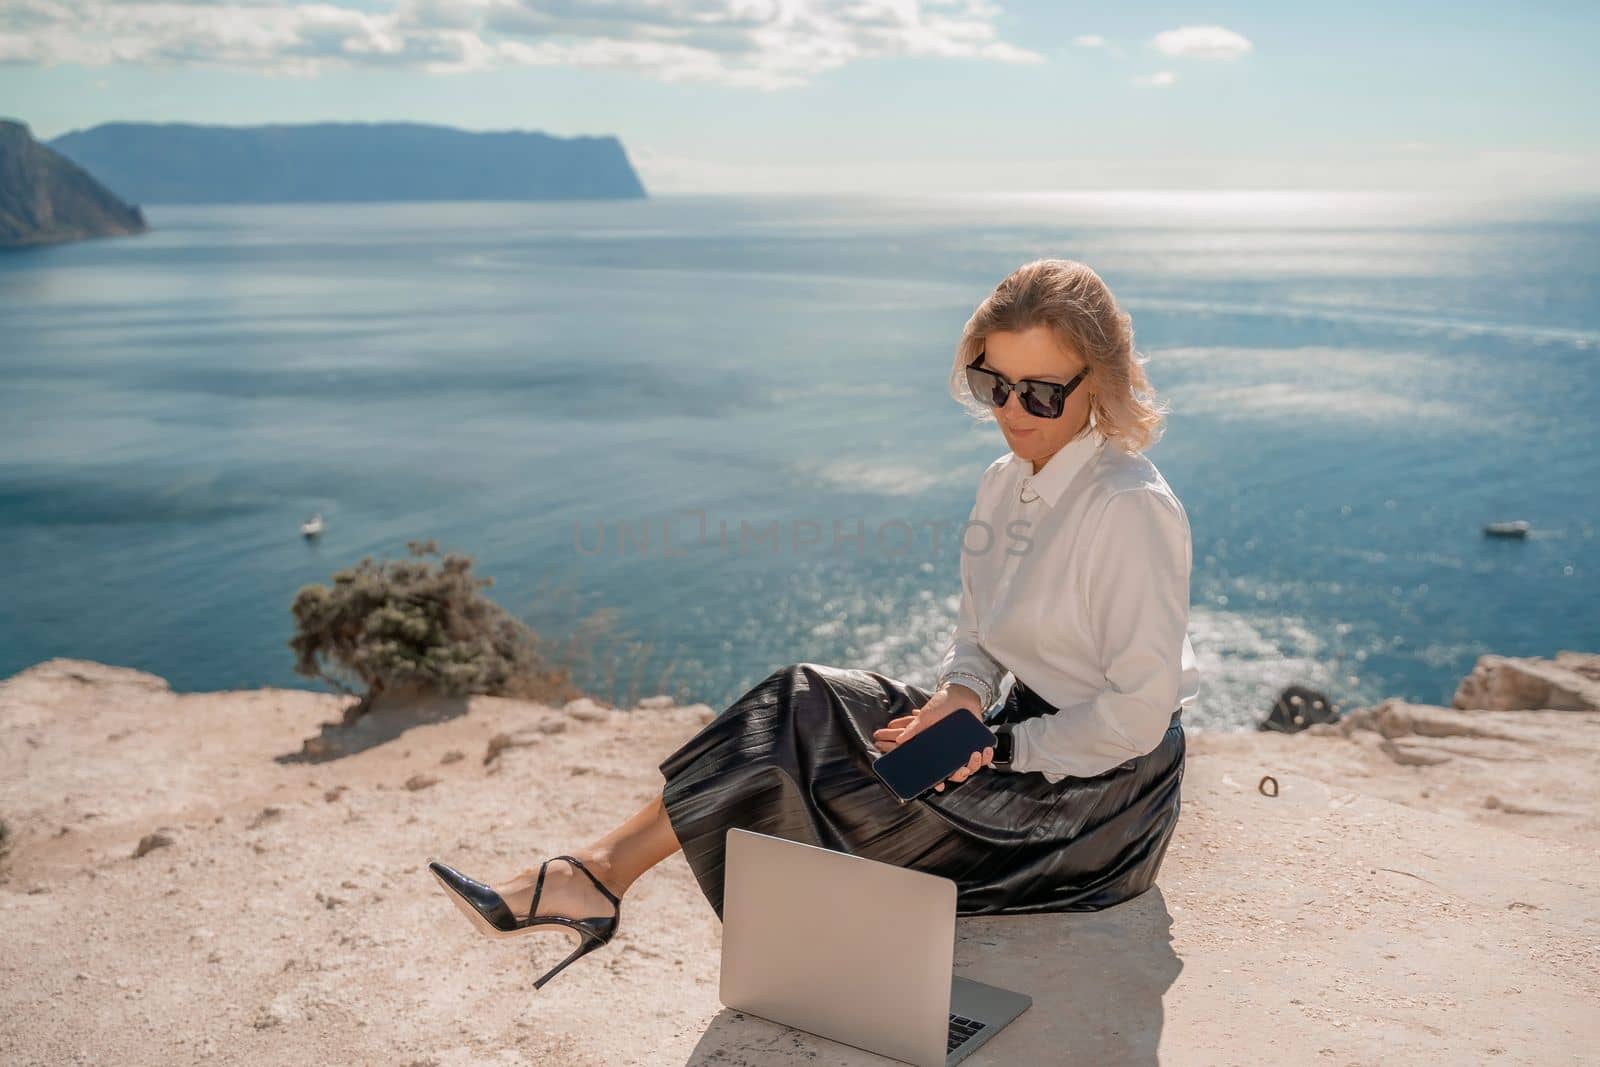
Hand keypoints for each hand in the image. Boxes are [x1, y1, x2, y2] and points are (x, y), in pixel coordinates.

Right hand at [871, 686, 995, 792]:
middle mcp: (952, 753)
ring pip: (971, 767)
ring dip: (974, 765)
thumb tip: (900, 739)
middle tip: (961, 770)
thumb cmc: (940, 705)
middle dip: (959, 775)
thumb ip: (913, 728)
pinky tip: (985, 750)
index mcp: (938, 751)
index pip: (938, 771)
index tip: (939, 787)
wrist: (959, 693)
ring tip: (974, 754)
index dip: (938, 782)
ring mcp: (965, 749)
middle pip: (956, 774)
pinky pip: (985, 757)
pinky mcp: (978, 743)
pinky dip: (987, 756)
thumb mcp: (925, 716)